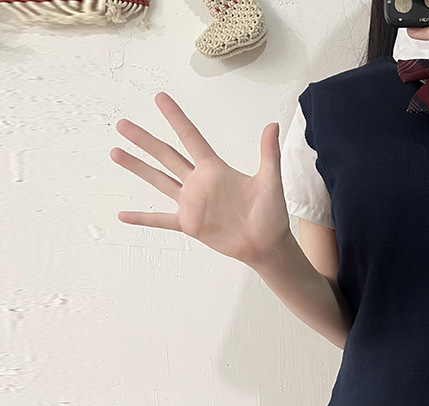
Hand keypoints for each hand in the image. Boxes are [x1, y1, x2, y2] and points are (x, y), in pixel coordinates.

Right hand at [110, 92, 290, 265]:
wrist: (267, 245)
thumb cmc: (271, 215)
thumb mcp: (270, 182)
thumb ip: (269, 154)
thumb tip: (274, 125)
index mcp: (215, 169)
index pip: (190, 138)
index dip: (175, 118)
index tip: (160, 98)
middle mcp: (199, 183)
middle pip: (166, 155)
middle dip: (144, 140)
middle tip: (122, 124)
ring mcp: (192, 204)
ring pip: (159, 181)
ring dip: (138, 168)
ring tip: (116, 152)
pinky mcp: (190, 224)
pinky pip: (161, 220)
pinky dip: (143, 218)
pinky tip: (123, 215)